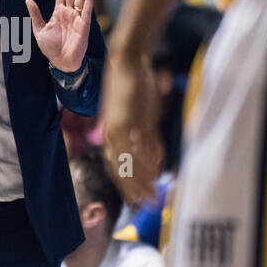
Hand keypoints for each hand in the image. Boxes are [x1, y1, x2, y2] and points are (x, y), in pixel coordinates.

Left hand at [27, 0, 93, 74]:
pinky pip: (87, 11)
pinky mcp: (84, 26)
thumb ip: (35, 15)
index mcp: (58, 12)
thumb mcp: (39, 30)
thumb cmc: (51, 48)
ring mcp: (77, 18)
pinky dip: (88, 0)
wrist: (61, 62)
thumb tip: (28, 0)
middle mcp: (69, 13)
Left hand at [100, 55, 163, 206]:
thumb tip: (155, 159)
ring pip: (131, 161)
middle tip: (145, 204)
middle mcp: (111, 134)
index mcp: (109, 134)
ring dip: (142, 180)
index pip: (115, 167)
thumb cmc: (131, 86)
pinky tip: (157, 171)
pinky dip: (149, 160)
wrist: (125, 62)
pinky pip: (140, 145)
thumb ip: (145, 138)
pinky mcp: (131, 119)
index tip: (134, 200)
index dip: (124, 185)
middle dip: (134, 189)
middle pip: (121, 169)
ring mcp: (121, 128)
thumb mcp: (136, 116)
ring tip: (153, 194)